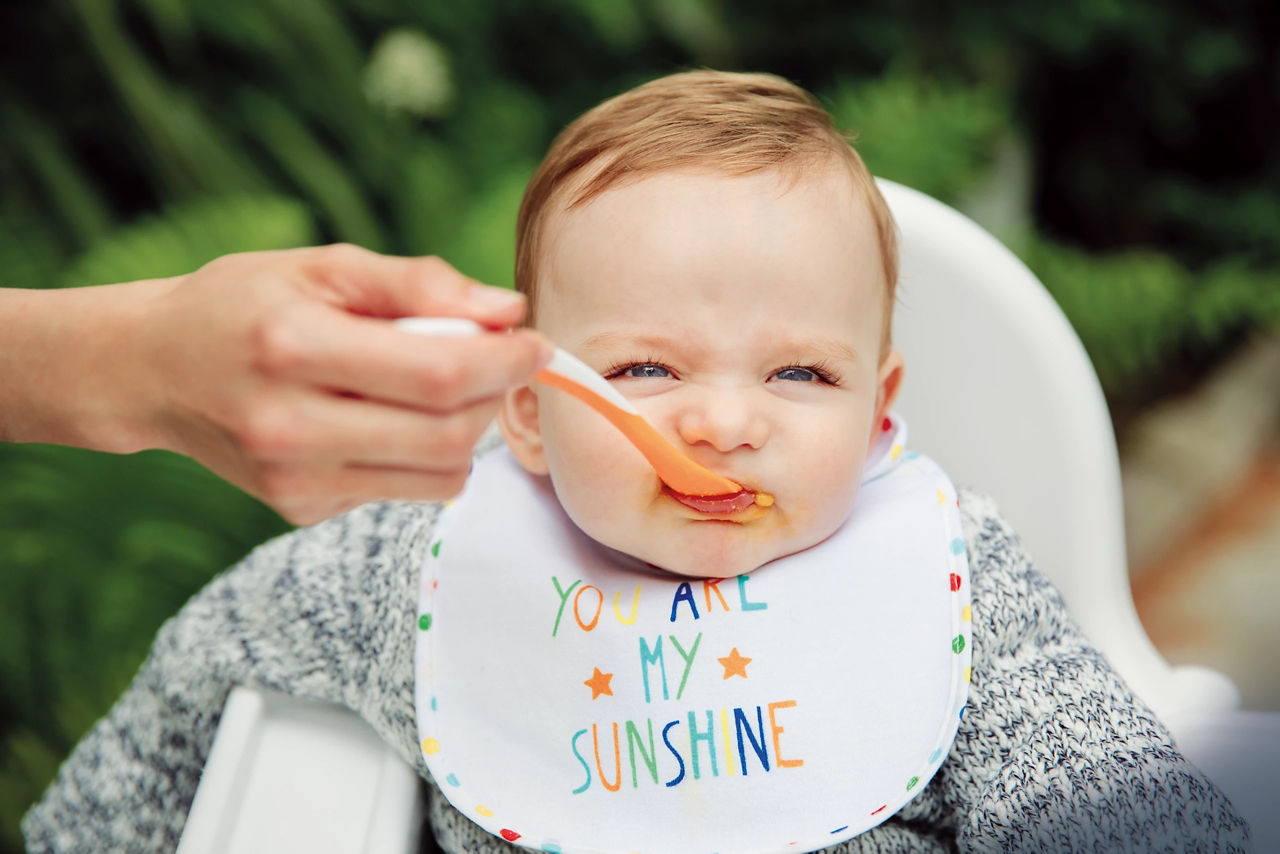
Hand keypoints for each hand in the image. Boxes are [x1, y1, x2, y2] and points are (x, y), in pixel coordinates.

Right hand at [0, 245, 549, 523]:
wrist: (154, 370)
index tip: (534, 342)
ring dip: (465, 432)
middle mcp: (289, 427)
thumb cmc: (245, 303)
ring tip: (436, 389)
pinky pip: (402, 491)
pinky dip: (420, 457)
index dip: (503, 362)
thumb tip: (507, 310)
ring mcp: (294, 480)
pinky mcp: (300, 509)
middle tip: (493, 362)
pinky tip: (380, 420)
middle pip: (446, 435)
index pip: (437, 375)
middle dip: (492, 397)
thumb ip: (419, 283)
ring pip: (438, 476)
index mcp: (292, 348)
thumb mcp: (324, 266)